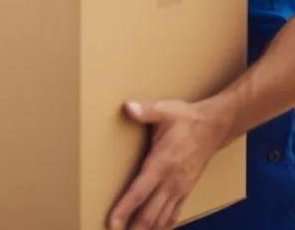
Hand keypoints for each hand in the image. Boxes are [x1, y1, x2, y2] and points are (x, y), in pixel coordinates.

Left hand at [107, 97, 230, 229]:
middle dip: (134, 227)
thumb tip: (128, 107)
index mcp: (162, 164)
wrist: (213, 127)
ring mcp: (180, 188)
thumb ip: (144, 110)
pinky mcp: (186, 189)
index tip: (112, 223)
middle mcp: (171, 181)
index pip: (139, 192)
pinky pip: (174, 213)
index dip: (125, 209)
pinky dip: (164, 225)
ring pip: (162, 218)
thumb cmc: (185, 118)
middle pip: (150, 213)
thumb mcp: (164, 109)